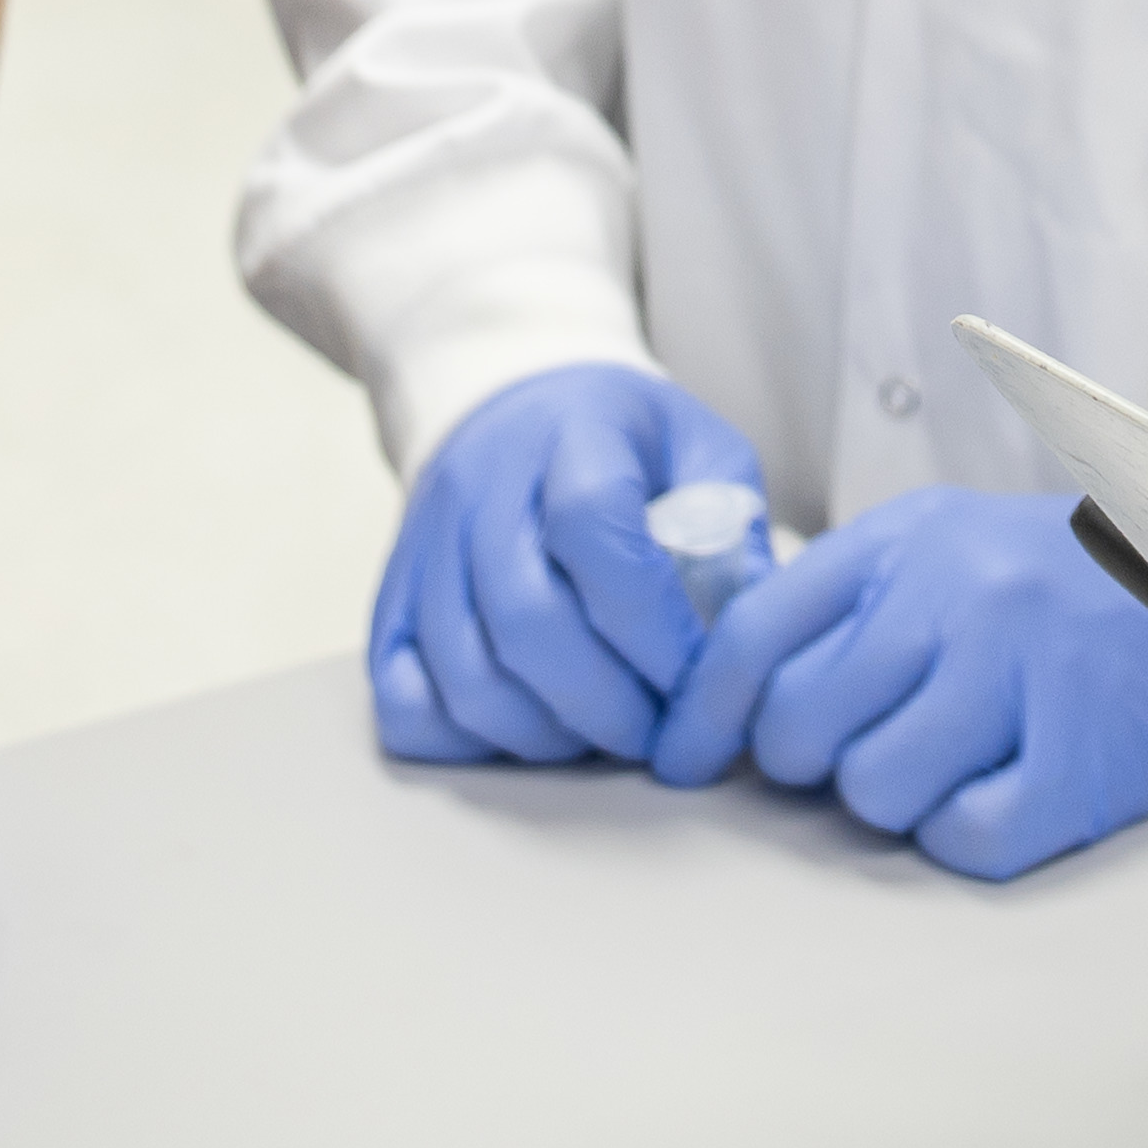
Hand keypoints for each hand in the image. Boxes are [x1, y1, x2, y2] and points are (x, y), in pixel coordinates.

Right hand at [368, 359, 770, 768]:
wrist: (504, 407)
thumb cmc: (620, 443)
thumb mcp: (699, 449)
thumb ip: (735, 532)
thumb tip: (755, 638)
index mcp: (572, 438)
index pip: (594, 530)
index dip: (652, 626)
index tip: (697, 680)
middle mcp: (482, 490)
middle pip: (525, 618)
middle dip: (607, 704)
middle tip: (657, 735)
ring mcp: (425, 550)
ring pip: (464, 672)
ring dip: (544, 732)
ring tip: (601, 738)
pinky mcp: (391, 602)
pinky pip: (401, 697)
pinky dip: (462, 740)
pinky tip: (526, 731)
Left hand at [656, 489, 1147, 879]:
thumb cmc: (1061, 585)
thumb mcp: (945, 547)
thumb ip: (843, 602)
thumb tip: (723, 702)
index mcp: (907, 540)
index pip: (754, 635)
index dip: (702, 715)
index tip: (680, 763)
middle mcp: (957, 596)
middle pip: (800, 726)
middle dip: (811, 760)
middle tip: (862, 748)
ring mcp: (1021, 675)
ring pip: (873, 789)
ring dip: (895, 797)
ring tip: (953, 760)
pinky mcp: (1080, 760)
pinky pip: (962, 839)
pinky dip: (966, 833)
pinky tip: (1006, 789)